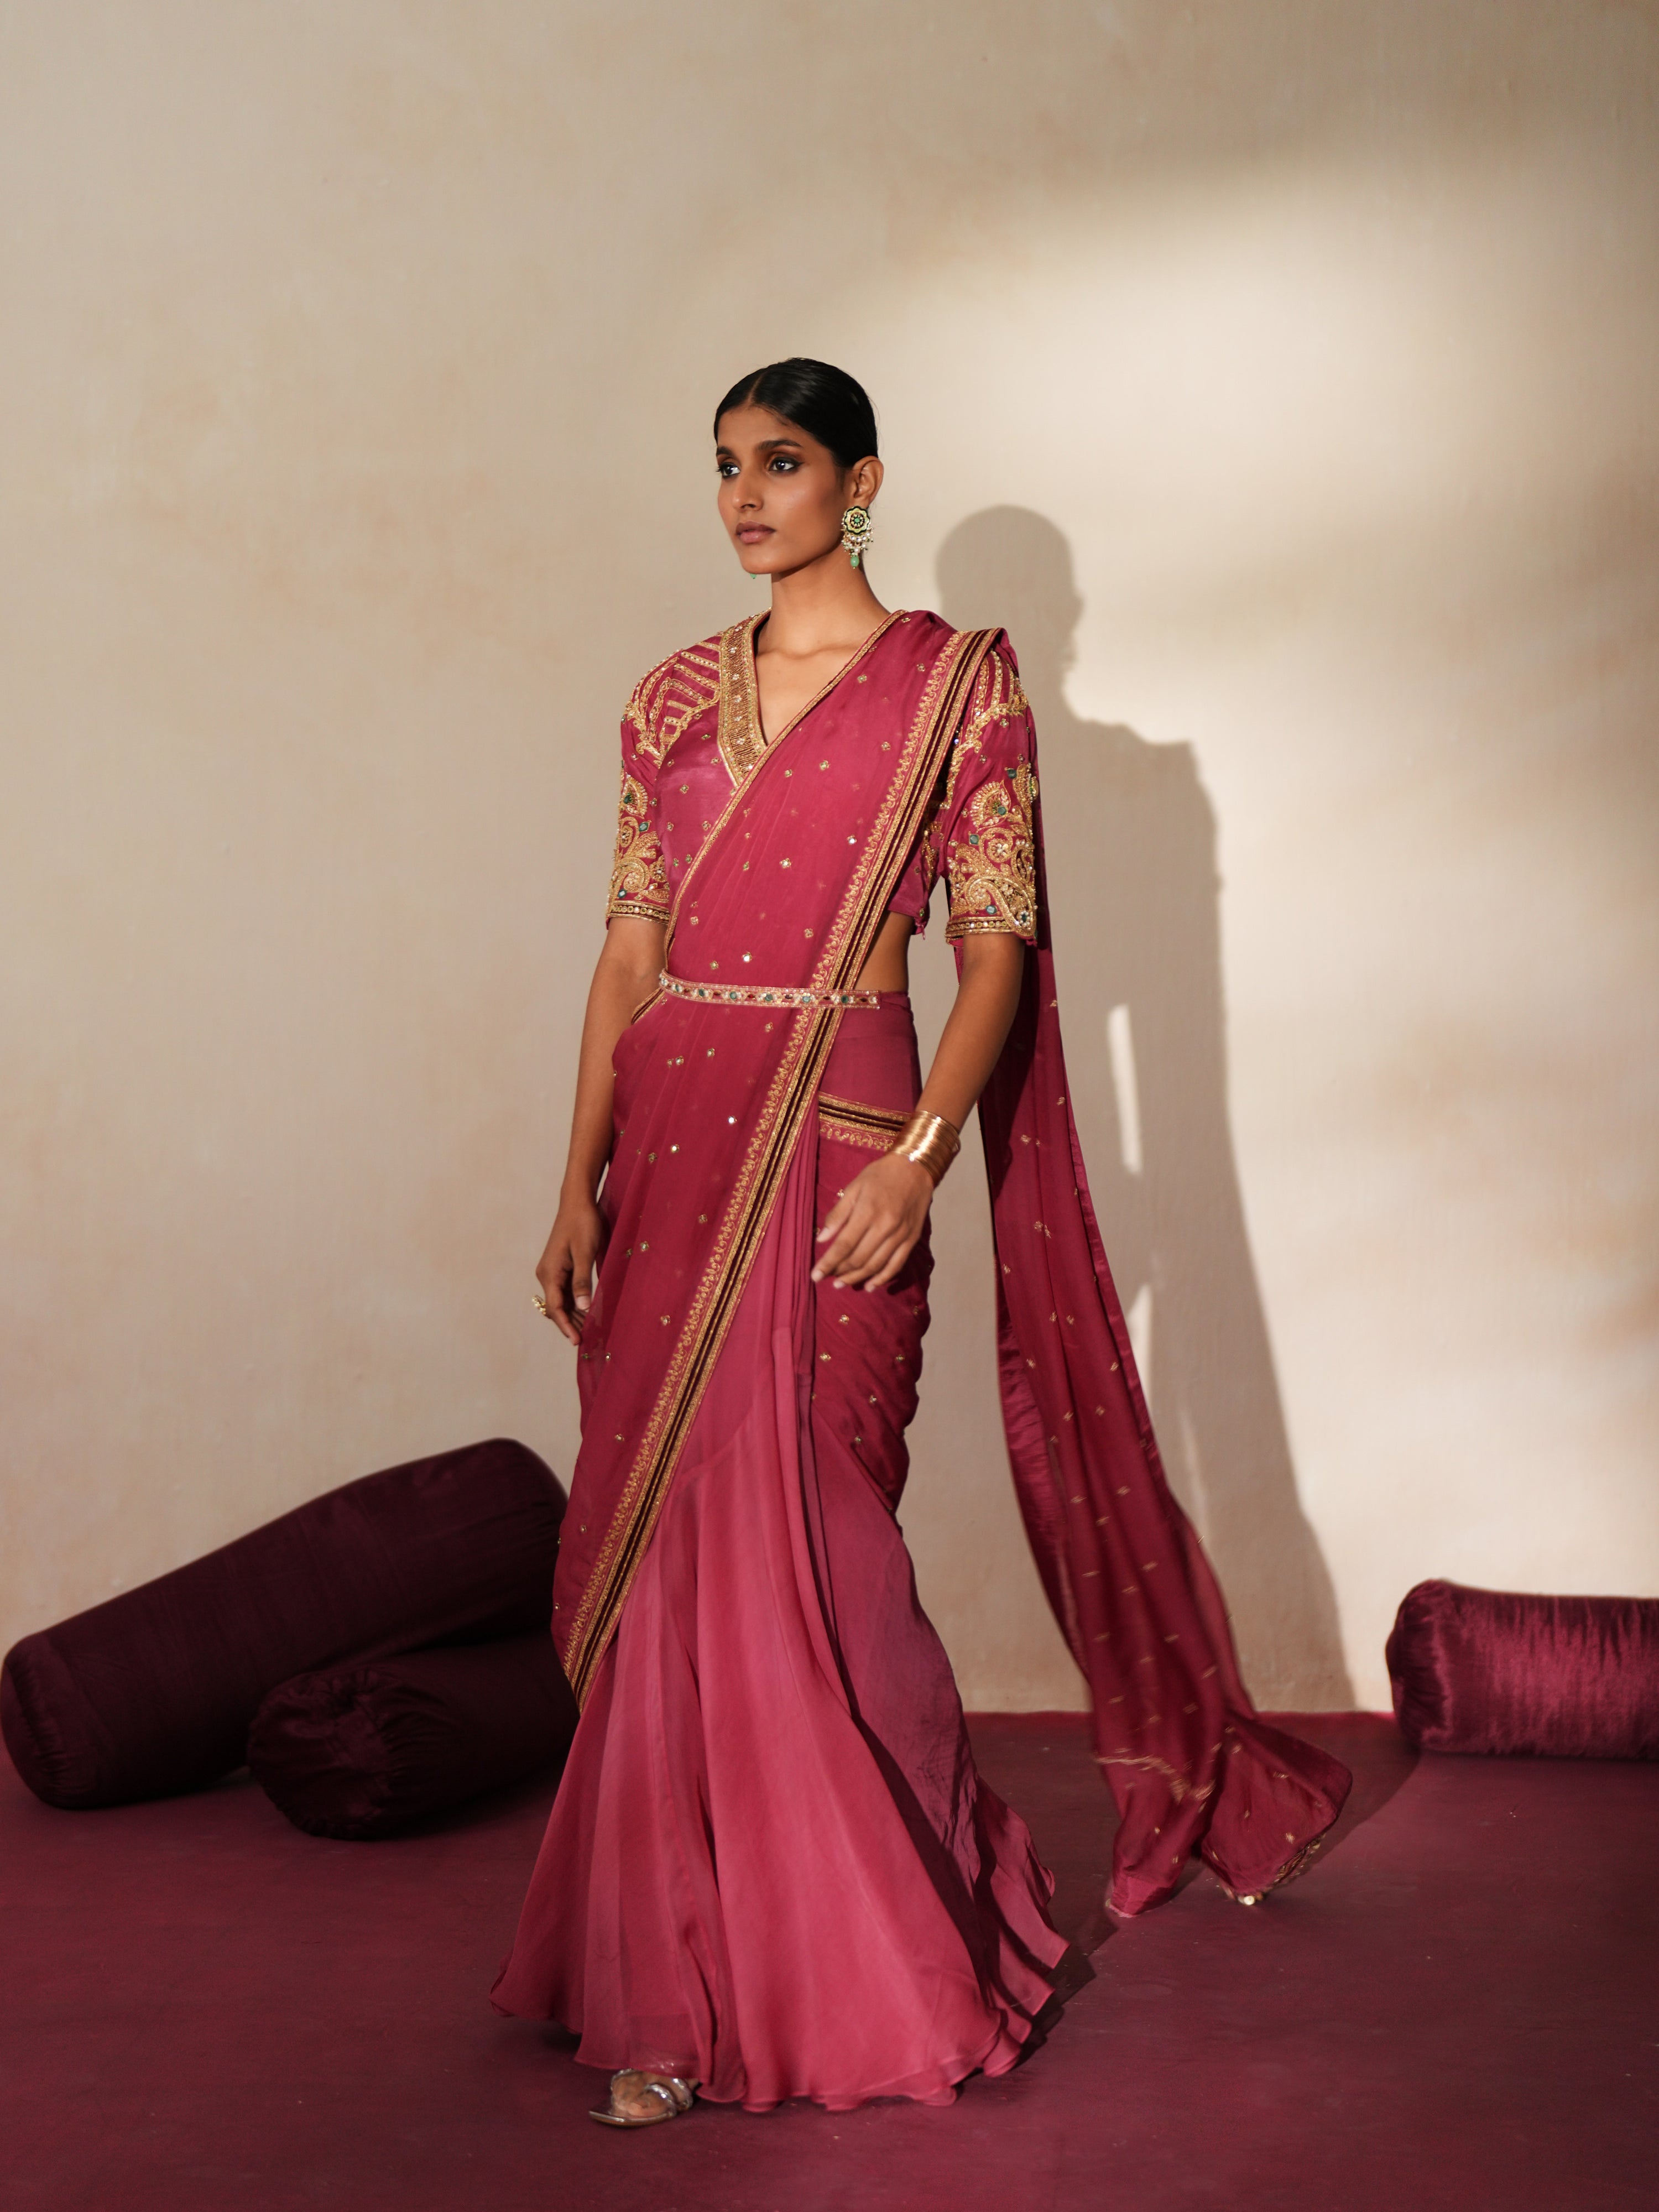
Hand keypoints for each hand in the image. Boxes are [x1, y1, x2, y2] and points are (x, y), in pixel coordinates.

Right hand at [536, 1193, 602, 1346]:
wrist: (578, 1202)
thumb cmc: (583, 1224)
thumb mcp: (586, 1253)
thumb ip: (583, 1281)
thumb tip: (583, 1308)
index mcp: (550, 1272)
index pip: (555, 1307)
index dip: (565, 1326)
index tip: (576, 1341)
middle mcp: (546, 1274)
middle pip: (556, 1307)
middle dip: (569, 1324)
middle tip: (586, 1340)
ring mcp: (552, 1270)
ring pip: (560, 1300)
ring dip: (572, 1315)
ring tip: (587, 1330)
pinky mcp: (560, 1266)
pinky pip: (565, 1290)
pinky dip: (574, 1303)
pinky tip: (585, 1311)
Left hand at [811, 1153, 932, 1290]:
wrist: (916, 1167)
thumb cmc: (880, 1175)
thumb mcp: (854, 1187)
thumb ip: (838, 1214)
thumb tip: (822, 1239)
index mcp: (868, 1211)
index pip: (844, 1244)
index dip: (828, 1263)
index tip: (814, 1275)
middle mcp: (885, 1226)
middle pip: (858, 1258)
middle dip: (839, 1272)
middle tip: (827, 1279)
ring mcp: (901, 1235)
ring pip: (875, 1265)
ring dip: (857, 1278)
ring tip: (841, 1284)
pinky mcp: (912, 1239)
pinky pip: (896, 1265)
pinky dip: (882, 1279)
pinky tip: (869, 1286)